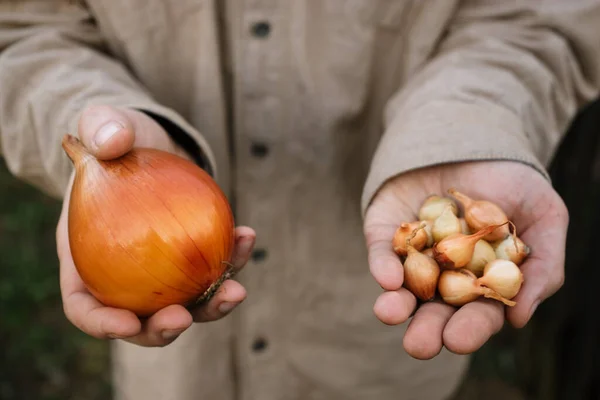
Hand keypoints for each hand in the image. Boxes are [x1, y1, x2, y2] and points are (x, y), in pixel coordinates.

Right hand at [56, 105, 255, 346]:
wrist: (150, 142)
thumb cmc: (118, 138)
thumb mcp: (104, 125)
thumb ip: (100, 128)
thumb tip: (114, 139)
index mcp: (86, 259)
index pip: (85, 306)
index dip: (102, 323)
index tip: (126, 323)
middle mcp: (125, 273)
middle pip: (140, 319)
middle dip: (161, 330)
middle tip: (184, 318)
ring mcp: (163, 269)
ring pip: (186, 302)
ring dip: (212, 305)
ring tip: (237, 290)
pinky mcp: (194, 254)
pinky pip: (215, 265)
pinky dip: (233, 258)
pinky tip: (247, 235)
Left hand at [364, 161, 566, 358]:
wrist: (476, 138)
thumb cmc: (514, 181)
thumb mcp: (545, 215)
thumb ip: (544, 265)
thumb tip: (518, 318)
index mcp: (482, 281)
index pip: (477, 313)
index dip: (469, 328)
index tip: (458, 339)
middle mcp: (444, 275)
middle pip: (434, 310)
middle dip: (426, 329)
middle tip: (420, 345)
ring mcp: (413, 255)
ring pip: (401, 289)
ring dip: (395, 305)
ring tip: (390, 314)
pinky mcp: (387, 232)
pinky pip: (382, 251)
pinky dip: (382, 264)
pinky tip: (386, 277)